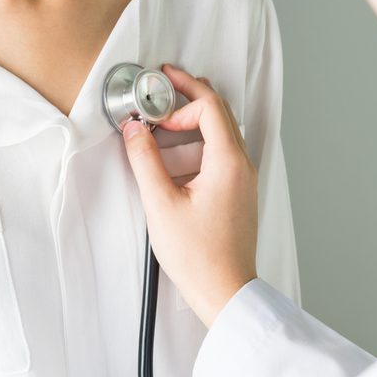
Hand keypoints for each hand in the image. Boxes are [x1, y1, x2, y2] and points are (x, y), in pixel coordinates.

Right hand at [122, 64, 258, 326]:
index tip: (159, 94)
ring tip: (166, 119)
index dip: (182, 94)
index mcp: (228, 162)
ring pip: (221, 132)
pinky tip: (176, 156)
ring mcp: (242, 179)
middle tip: (164, 86)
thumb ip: (145, 160)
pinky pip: (221, 153)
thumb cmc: (200, 256)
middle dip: (190, 95)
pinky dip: (198, 143)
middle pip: (220, 113)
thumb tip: (134, 129)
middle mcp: (242, 166)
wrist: (225, 290)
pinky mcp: (236, 192)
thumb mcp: (161, 204)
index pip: (209, 107)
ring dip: (194, 120)